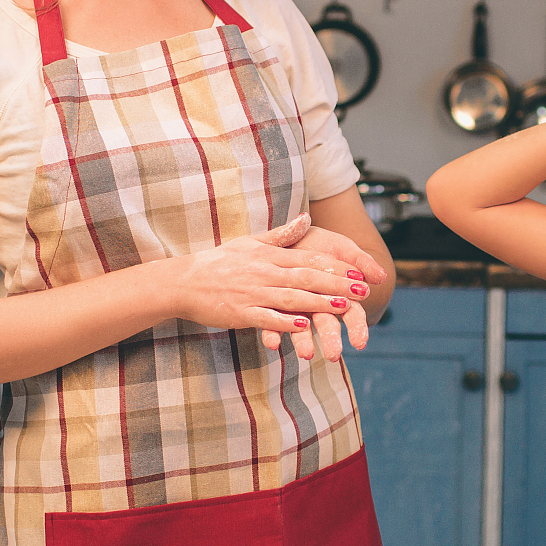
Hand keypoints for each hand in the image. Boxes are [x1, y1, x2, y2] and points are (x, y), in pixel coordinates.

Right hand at [168, 213, 374, 359]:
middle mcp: (263, 273)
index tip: (359, 273)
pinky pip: (266, 318)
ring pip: (291, 298)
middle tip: (363, 291)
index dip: (336, 267)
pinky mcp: (240, 314)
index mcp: (268, 255)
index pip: (309, 259)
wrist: (183, 281)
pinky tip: (305, 325)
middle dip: (337, 285)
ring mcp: (252, 293)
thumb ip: (281, 235)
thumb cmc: (218, 262)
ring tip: (344, 307)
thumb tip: (307, 219)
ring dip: (319, 303)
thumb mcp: (250, 241)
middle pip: (306, 279)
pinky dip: (286, 322)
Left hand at [263, 216, 387, 361]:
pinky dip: (272, 334)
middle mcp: (319, 305)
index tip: (360, 342)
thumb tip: (382, 277)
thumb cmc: (322, 243)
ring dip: (303, 341)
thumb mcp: (343, 248)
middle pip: (328, 324)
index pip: (352, 313)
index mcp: (339, 293)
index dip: (357, 327)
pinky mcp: (274, 307)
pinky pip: (272, 324)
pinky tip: (272, 343)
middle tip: (333, 355)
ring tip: (305, 354)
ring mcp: (297, 308)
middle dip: (331, 340)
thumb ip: (362, 262)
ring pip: (301, 328)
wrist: (292, 235)